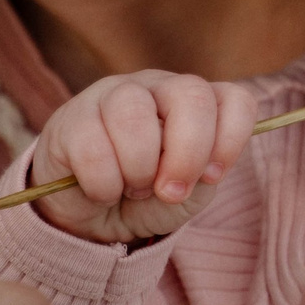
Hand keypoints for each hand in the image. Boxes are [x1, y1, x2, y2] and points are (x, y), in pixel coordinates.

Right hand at [31, 69, 257, 243]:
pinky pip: (92, 150)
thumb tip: (199, 166)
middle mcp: (156, 86)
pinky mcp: (70, 120)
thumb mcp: (187, 190)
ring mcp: (111, 95)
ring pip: (134, 116)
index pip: (234, 99)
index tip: (211, 177)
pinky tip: (103, 191)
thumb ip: (202, 172)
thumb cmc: (149, 196)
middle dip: (187, 156)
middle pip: (191, 96)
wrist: (94, 217)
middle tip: (170, 192)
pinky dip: (103, 186)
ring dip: (139, 170)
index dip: (230, 141)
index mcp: (193, 101)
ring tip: (133, 188)